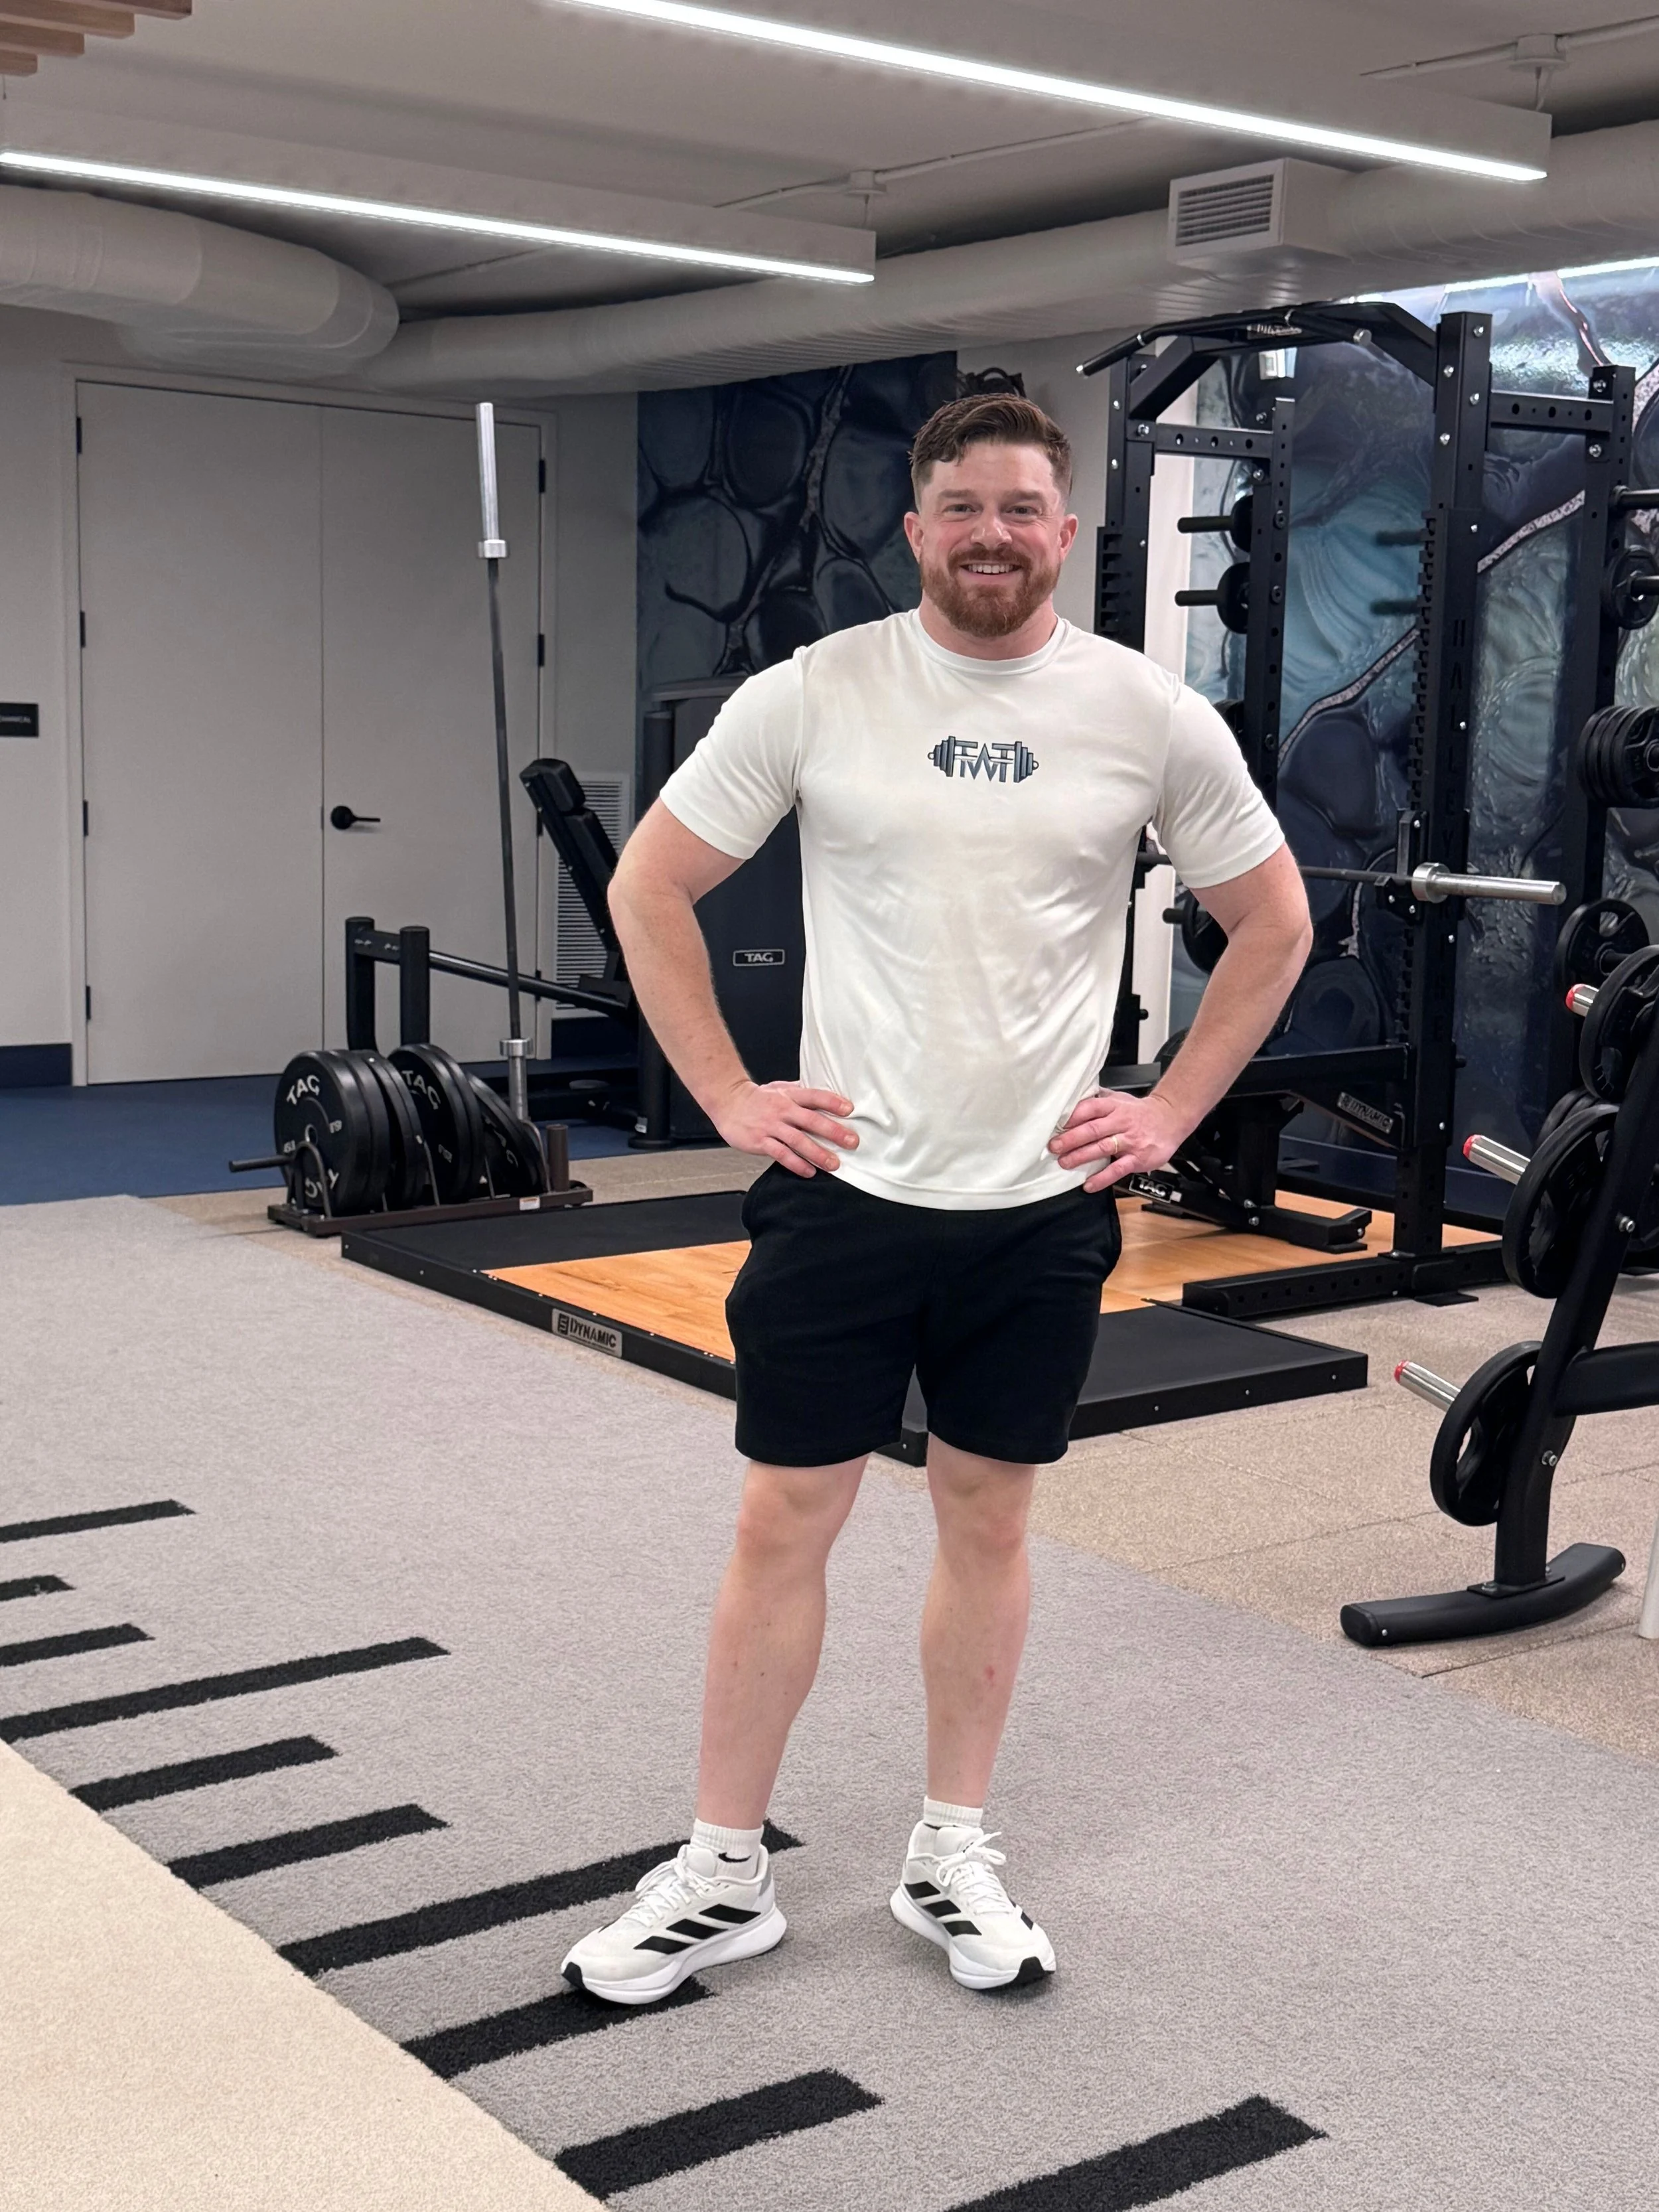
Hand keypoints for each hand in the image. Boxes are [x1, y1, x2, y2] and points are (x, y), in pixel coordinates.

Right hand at [711, 1079, 857, 1177]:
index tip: (850, 1110)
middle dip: (833, 1132)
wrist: (728, 1102)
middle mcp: (782, 1110)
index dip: (832, 1102)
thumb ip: (801, 1092)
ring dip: (817, 1153)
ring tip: (833, 1164)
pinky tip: (809, 1171)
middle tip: (851, 1142)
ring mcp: (771, 1126)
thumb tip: (826, 1093)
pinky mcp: (760, 1141)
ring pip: (797, 1140)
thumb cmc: (758, 1097)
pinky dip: (796, 1164)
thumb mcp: (780, 1088)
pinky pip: (781, 1154)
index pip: (814, 1096)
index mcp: (789, 1095)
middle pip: (811, 1120)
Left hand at [1049, 1089, 1186, 1192]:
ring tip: (1065, 1163)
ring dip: (1081, 1156)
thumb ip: (1099, 1100)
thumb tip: (1072, 1101)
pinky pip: (1117, 1169)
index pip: (1090, 1108)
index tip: (1056, 1125)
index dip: (1072, 1117)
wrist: (1171, 1119)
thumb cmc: (1140, 1111)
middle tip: (1054, 1147)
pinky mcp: (1138, 1158)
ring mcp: (1130, 1141)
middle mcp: (1121, 1122)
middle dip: (1071, 1138)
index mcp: (1114, 1106)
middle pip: (1093, 1129)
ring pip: (1102, 1148)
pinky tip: (1089, 1184)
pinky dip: (1102, 1178)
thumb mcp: (1120, 1099)